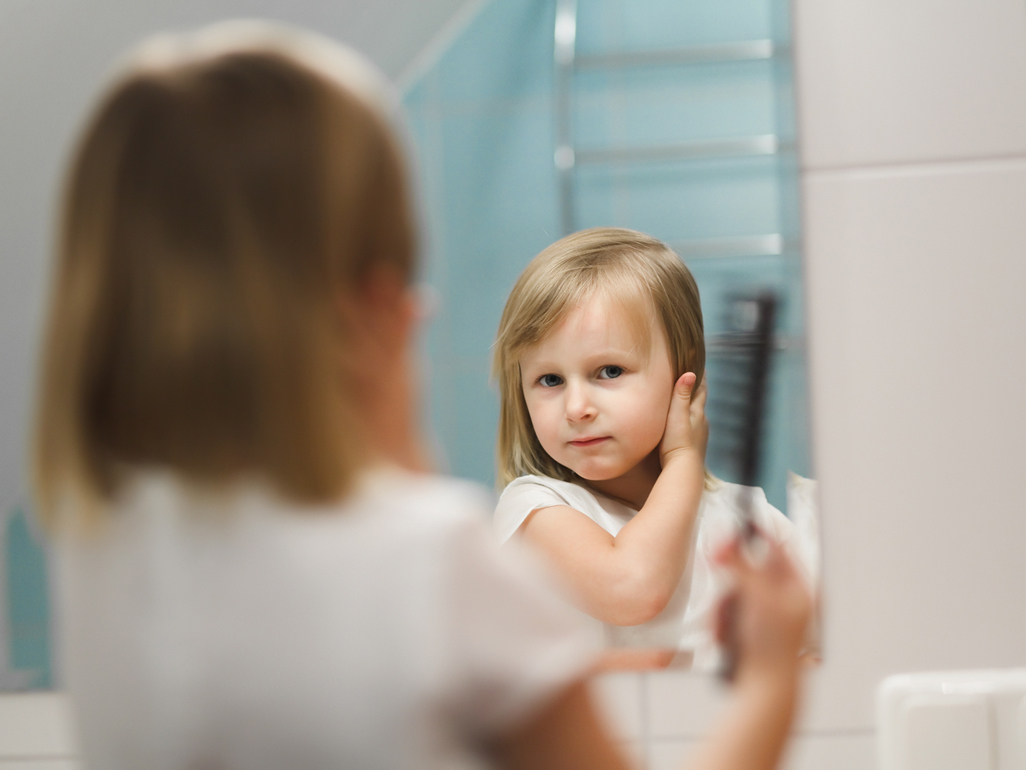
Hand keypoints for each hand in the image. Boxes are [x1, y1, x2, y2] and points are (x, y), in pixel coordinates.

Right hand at [659, 373, 708, 466]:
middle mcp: (701, 422)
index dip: (700, 377)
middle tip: (690, 378)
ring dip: (691, 406)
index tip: (698, 364)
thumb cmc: (676, 442)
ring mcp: (699, 434)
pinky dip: (688, 421)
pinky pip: (692, 428)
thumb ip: (682, 395)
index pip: (701, 389)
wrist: (682, 469)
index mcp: (697, 412)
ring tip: (684, 400)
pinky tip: (683, 424)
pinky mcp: (694, 446)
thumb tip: (691, 373)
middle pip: (699, 401)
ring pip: (696, 415)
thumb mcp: (677, 415)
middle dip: (696, 389)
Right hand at [713, 536, 811, 683]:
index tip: (735, 524)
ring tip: (732, 626)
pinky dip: (724, 622)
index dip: (755, 534)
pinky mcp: (751, 629)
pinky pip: (728, 613)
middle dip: (732, 586)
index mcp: (799, 586)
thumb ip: (740, 565)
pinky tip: (729, 637)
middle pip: (748, 570)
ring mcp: (767, 615)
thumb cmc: (773, 648)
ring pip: (733, 593)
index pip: (777, 547)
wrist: (765, 689)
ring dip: (725, 608)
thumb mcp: (758, 596)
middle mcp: (785, 598)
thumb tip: (726, 540)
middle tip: (728, 592)